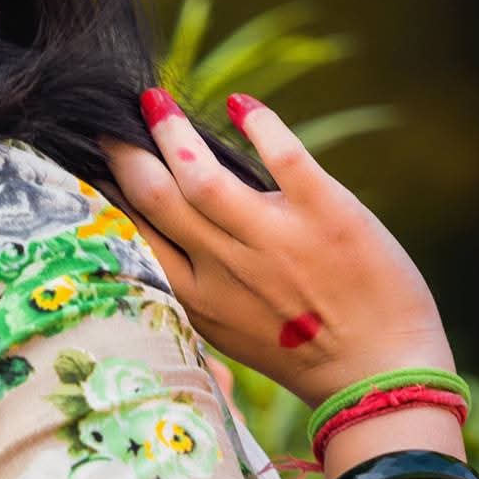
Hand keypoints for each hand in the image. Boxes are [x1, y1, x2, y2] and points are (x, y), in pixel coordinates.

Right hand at [101, 90, 454, 410]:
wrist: (382, 376)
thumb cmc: (308, 353)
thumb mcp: (234, 329)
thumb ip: (201, 284)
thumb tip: (171, 229)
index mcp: (198, 298)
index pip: (135, 235)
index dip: (108, 194)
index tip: (95, 163)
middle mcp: (226, 268)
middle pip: (155, 197)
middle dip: (124, 154)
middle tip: (108, 122)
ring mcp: (274, 240)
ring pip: (200, 175)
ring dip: (171, 131)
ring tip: (154, 101)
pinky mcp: (325, 213)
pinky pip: (282, 154)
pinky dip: (258, 123)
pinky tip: (241, 103)